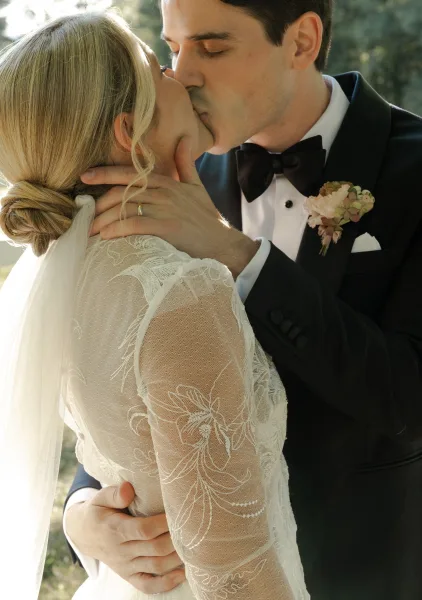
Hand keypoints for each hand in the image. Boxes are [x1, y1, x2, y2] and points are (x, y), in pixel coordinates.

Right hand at [65, 482, 185, 593]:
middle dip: (176, 539)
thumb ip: (114, 493)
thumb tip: (129, 489)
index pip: (143, 530)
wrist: (83, 534)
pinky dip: (166, 583)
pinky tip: (182, 574)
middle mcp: (121, 551)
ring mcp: (125, 566)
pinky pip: (147, 585)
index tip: (179, 513)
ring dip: (176, 559)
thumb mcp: (100, 497)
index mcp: (115, 530)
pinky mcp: (128, 576)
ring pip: (155, 566)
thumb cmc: (98, 511)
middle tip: (194, 528)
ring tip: (194, 546)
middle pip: (154, 548)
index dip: (163, 523)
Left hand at [84, 137, 258, 278]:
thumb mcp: (197, 186)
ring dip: (104, 220)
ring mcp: (166, 209)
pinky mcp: (167, 227)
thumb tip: (184, 139)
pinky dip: (117, 229)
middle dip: (99, 204)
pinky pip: (135, 224)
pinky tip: (106, 237)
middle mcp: (164, 192)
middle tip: (83, 217)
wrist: (223, 243)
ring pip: (125, 208)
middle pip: (122, 192)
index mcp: (167, 182)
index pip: (130, 173)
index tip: (84, 177)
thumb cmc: (207, 217)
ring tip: (89, 231)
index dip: (105, 174)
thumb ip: (185, 163)